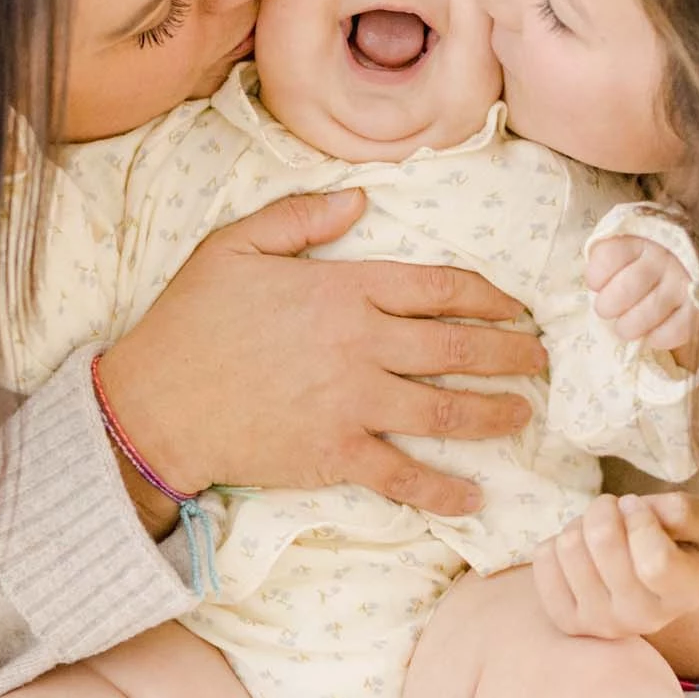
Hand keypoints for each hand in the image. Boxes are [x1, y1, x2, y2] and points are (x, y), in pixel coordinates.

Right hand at [97, 190, 548, 516]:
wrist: (156, 404)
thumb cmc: (192, 320)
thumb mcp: (236, 245)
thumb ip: (300, 217)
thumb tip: (359, 200)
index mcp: (343, 288)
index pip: (438, 288)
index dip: (488, 296)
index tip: (515, 306)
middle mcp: (361, 344)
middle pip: (457, 347)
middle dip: (510, 353)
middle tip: (542, 359)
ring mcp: (353, 403)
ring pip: (445, 409)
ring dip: (494, 412)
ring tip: (525, 414)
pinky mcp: (337, 455)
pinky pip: (405, 475)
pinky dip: (444, 490)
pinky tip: (475, 497)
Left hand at [533, 491, 698, 640]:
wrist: (652, 581)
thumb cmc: (678, 543)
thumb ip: (684, 510)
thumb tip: (638, 510)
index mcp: (683, 594)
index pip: (654, 561)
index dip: (641, 518)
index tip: (638, 507)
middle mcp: (644, 618)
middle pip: (602, 542)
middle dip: (606, 508)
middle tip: (616, 511)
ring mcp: (602, 623)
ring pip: (569, 545)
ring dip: (581, 523)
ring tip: (600, 533)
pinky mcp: (568, 620)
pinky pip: (543, 558)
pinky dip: (558, 541)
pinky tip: (582, 552)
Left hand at [587, 232, 698, 363]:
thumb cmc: (651, 255)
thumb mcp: (630, 244)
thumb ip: (611, 257)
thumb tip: (595, 286)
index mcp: (640, 239)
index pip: (608, 256)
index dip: (596, 276)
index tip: (595, 285)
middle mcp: (662, 257)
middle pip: (627, 287)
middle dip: (609, 305)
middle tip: (606, 310)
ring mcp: (682, 281)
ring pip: (650, 310)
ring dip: (630, 325)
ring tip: (624, 328)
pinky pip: (677, 329)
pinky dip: (659, 337)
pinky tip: (651, 335)